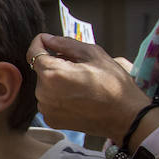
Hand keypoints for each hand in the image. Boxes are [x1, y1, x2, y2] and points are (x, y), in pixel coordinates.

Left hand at [29, 33, 150, 140]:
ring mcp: (46, 109)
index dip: (40, 43)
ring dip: (57, 80)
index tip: (48, 41)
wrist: (125, 116)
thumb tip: (47, 39)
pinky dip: (59, 96)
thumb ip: (65, 44)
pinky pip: (49, 100)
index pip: (34, 52)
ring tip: (80, 83)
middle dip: (55, 64)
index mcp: (53, 74)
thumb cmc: (113, 84)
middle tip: (79, 67)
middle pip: (42, 70)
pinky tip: (77, 97)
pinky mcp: (51, 120)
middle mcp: (43, 93)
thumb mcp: (93, 54)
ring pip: (45, 85)